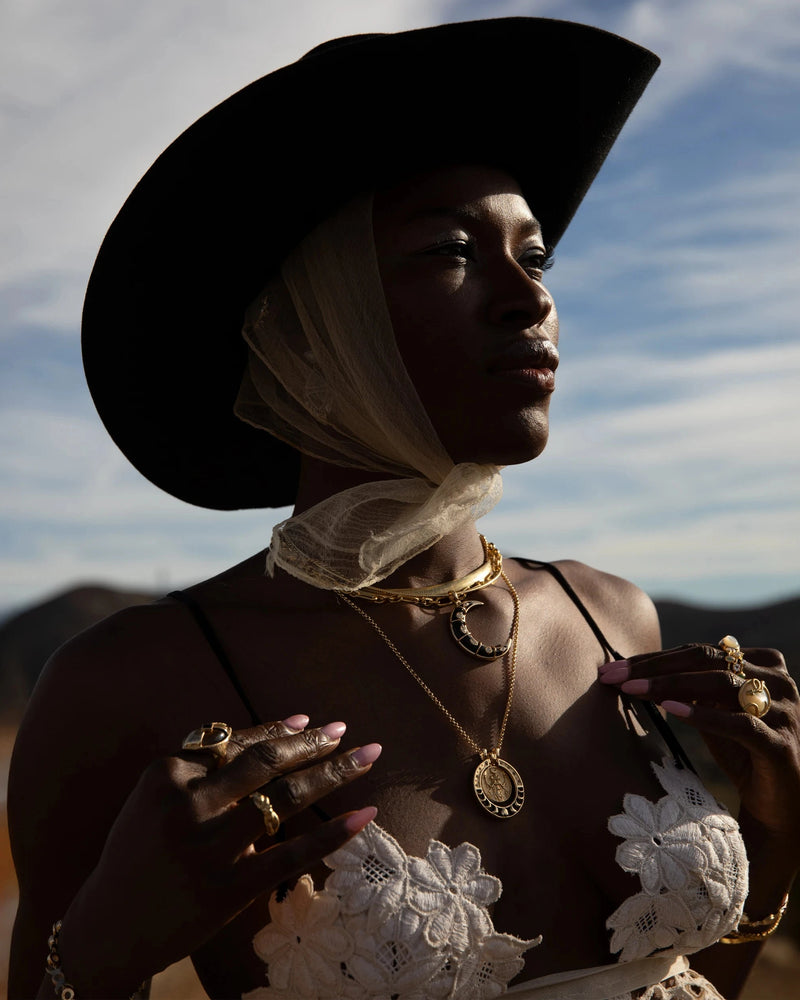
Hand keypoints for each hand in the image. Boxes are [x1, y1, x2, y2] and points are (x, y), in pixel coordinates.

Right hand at [58, 717, 379, 997]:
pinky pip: (293, 854)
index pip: (234, 742)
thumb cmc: (138, 854)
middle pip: (266, 762)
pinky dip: (334, 833)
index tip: (309, 720)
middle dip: (312, 742)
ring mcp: (208, 848)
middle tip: (345, 730)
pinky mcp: (228, 889)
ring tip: (367, 756)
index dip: (276, 729)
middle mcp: (187, 805)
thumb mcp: (155, 800)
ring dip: (333, 772)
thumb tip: (273, 737)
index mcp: (165, 774)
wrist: (107, 928)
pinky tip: (365, 814)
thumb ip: (202, 770)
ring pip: (284, 798)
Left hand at [599, 644, 799, 843]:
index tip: (614, 668)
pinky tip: (669, 710)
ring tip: (632, 690)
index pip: (699, 651)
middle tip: (613, 676)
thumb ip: (686, 687)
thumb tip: (635, 670)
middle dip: (654, 667)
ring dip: (670, 685)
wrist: (778, 804)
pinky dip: (703, 715)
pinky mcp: (781, 745)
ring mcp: (783, 711)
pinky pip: (740, 723)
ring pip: (721, 684)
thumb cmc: (741, 750)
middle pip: (706, 660)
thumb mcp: (711, 712)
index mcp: (762, 663)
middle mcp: (778, 681)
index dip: (654, 658)